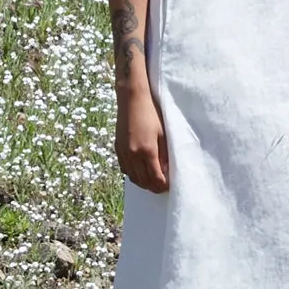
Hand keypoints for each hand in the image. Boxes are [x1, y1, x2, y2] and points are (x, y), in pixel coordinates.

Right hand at [117, 77, 169, 192]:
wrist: (132, 99)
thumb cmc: (152, 113)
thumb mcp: (163, 133)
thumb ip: (165, 154)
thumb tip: (167, 171)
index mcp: (147, 150)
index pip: (156, 178)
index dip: (163, 186)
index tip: (169, 187)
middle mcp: (133, 154)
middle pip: (144, 181)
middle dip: (154, 188)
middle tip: (162, 188)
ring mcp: (124, 152)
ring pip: (133, 177)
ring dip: (143, 184)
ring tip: (152, 183)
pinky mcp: (118, 148)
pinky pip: (125, 169)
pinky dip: (133, 175)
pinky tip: (140, 174)